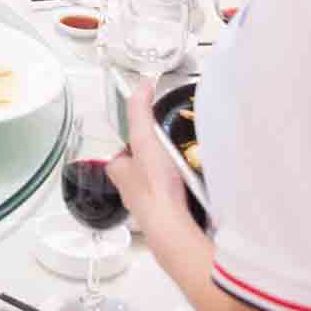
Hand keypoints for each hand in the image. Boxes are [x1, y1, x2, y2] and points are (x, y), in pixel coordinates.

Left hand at [105, 84, 196, 243]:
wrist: (172, 225)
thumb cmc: (154, 187)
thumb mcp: (145, 139)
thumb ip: (140, 111)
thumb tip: (141, 84)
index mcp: (118, 171)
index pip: (123, 150)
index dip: (138, 140)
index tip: (152, 135)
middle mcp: (129, 190)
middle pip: (140, 166)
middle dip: (155, 159)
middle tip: (173, 153)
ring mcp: (147, 204)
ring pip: (156, 183)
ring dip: (170, 176)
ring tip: (186, 168)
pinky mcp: (165, 215)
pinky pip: (172, 198)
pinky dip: (181, 192)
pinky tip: (192, 187)